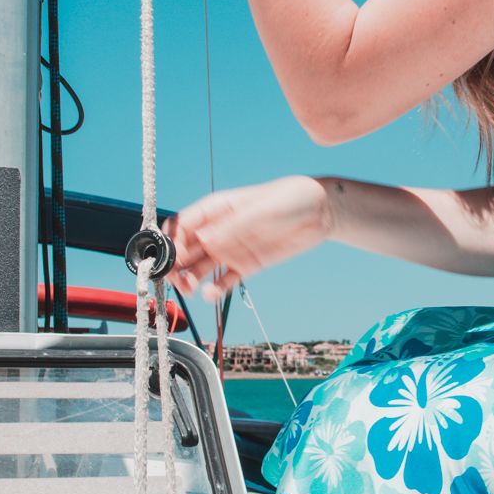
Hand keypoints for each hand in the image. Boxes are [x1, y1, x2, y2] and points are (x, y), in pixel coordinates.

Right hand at [165, 176, 332, 297]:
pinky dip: (214, 290)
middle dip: (173, 265)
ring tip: (190, 290)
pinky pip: (224, 281)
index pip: (182, 224)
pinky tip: (210, 295)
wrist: (322, 212)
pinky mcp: (246, 265)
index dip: (171, 241)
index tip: (172, 257)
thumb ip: (235, 225)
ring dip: (188, 280)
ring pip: (198, 267)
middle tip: (175, 280)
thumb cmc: (291, 198)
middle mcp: (218, 230)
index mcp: (217, 209)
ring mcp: (230, 249)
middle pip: (184, 249)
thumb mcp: (263, 209)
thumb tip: (205, 239)